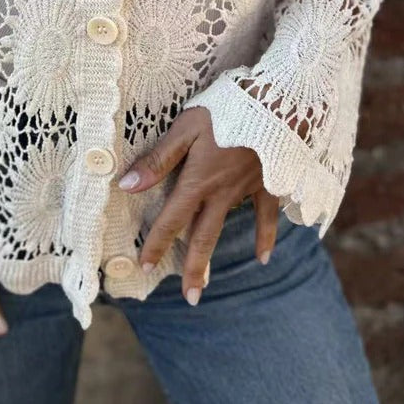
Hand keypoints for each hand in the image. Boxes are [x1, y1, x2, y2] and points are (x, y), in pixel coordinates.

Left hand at [117, 107, 279, 304]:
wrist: (276, 105)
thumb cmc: (226, 110)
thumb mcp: (185, 128)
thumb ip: (159, 159)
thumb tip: (127, 185)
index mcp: (196, 181)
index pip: (170, 220)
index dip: (156, 243)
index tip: (144, 266)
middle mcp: (220, 194)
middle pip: (200, 237)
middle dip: (191, 269)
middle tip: (187, 298)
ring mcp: (246, 192)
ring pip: (225, 230)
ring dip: (213, 258)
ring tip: (205, 286)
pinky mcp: (268, 184)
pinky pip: (267, 217)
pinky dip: (265, 238)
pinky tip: (263, 258)